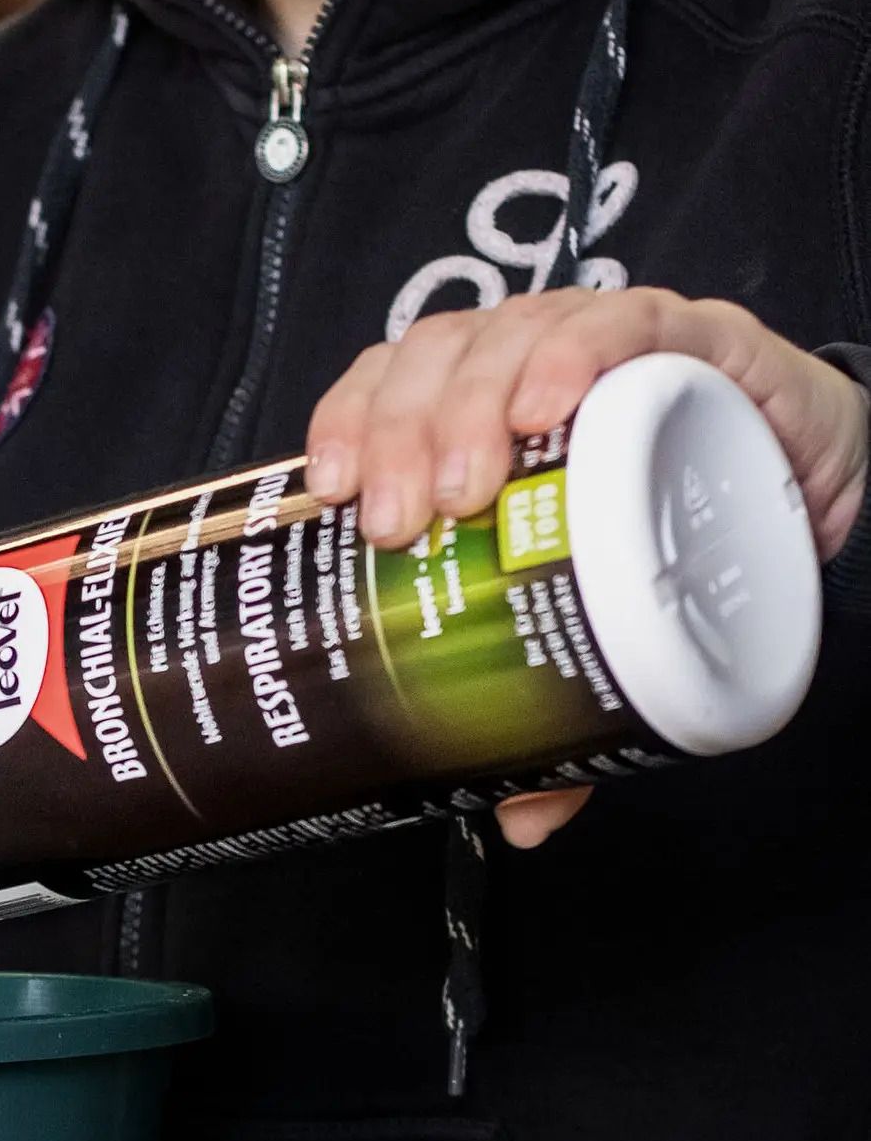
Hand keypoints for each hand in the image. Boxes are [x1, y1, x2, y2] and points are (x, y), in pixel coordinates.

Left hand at [304, 288, 870, 844]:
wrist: (810, 481)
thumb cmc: (681, 533)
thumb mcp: (605, 627)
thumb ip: (559, 714)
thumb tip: (521, 816)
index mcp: (480, 419)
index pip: (388, 387)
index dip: (349, 422)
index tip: (328, 491)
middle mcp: (525, 369)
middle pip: (432, 366)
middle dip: (399, 436)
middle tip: (402, 524)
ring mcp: (598, 346)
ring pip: (503, 337)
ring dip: (470, 405)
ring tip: (467, 489)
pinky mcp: (687, 338)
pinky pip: (617, 323)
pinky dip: (573, 356)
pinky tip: (548, 402)